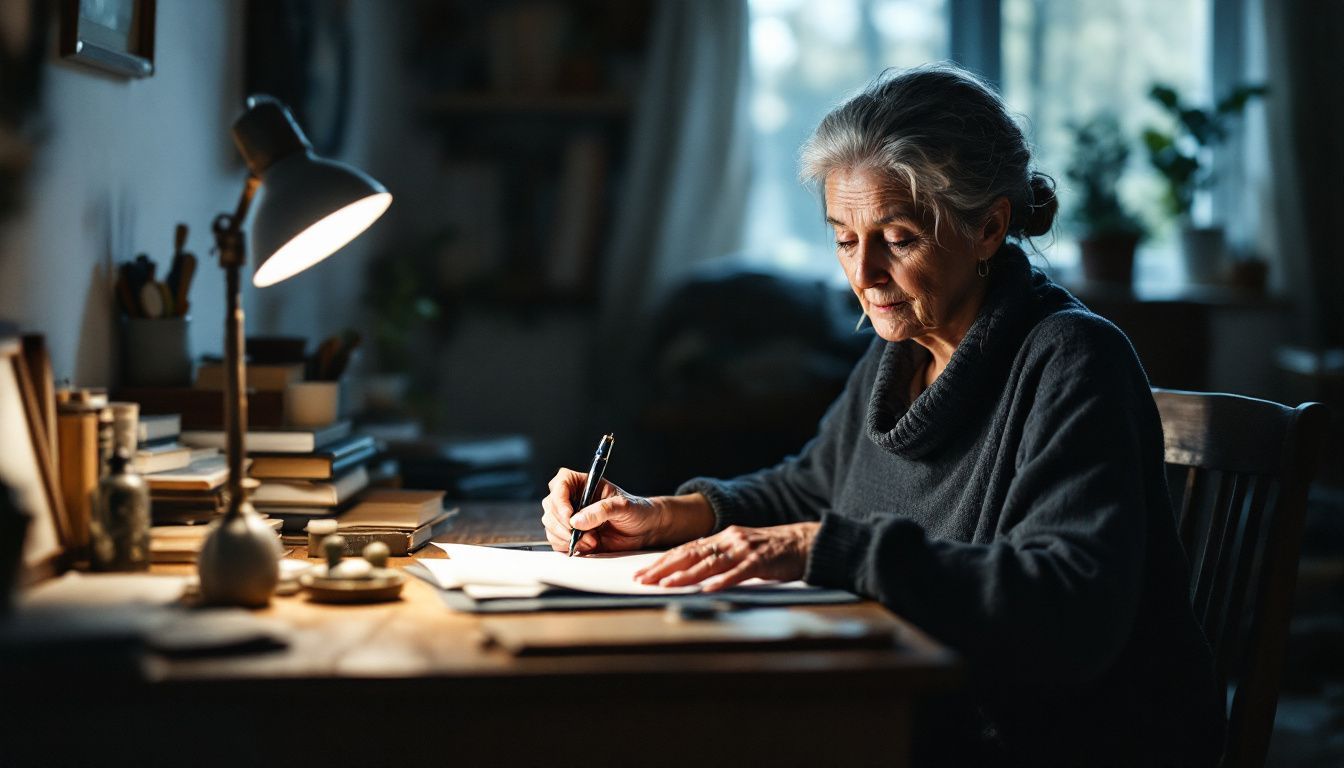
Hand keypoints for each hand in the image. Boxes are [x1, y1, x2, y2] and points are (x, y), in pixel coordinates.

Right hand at [539, 468, 712, 553]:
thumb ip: (601, 510)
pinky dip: (568, 546)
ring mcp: (571, 517)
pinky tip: (589, 545)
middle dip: (563, 523)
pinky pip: (557, 541)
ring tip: (591, 540)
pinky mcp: (572, 535)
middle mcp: (573, 499)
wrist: (645, 530)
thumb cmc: (637, 510)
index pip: (561, 483)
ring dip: (567, 537)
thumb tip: (576, 520)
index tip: (570, 515)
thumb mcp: (623, 506)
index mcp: (584, 483)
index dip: (560, 499)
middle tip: (581, 533)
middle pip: (550, 506)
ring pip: (551, 525)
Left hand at [633, 523, 820, 591]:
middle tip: (642, 580)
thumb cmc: (771, 550)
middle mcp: (729, 540)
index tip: (642, 573)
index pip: (685, 549)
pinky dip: (722, 581)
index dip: (662, 561)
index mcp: (722, 538)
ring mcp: (744, 550)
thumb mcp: (740, 549)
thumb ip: (718, 557)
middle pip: (690, 554)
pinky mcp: (761, 561)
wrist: (805, 542)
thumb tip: (691, 570)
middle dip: (664, 568)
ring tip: (666, 585)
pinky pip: (738, 572)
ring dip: (686, 575)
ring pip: (709, 563)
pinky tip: (708, 590)